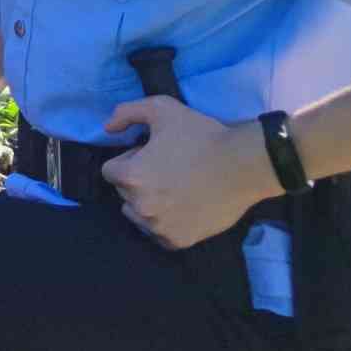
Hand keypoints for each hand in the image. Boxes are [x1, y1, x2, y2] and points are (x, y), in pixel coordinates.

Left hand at [98, 98, 275, 248]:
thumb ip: (126, 112)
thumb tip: (107, 128)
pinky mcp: (178, 241)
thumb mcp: (161, 108)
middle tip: (167, 169)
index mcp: (131, 177)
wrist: (243, 166)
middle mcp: (140, 206)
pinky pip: (158, 232)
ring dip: (148, 203)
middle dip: (138, 180)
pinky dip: (165, 222)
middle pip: (124, 192)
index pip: (111, 171)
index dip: (130, 159)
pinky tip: (183, 206)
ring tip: (175, 188)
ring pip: (138, 214)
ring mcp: (158, 227)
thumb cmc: (202, 136)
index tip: (151, 155)